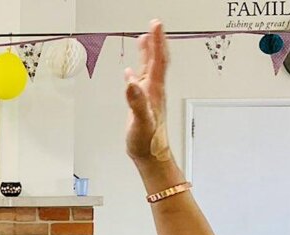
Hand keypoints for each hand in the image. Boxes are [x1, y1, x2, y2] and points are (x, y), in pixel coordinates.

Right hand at [125, 21, 174, 166]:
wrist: (151, 156)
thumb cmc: (148, 141)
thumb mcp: (141, 122)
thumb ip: (137, 102)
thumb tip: (131, 83)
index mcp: (155, 91)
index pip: (158, 60)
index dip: (157, 42)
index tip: (155, 25)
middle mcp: (154, 90)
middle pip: (157, 60)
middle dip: (155, 41)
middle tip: (153, 25)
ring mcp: (149, 97)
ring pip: (150, 69)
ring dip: (148, 53)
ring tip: (145, 39)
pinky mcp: (142, 104)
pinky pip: (140, 82)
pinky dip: (136, 71)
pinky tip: (130, 72)